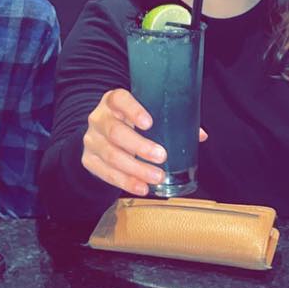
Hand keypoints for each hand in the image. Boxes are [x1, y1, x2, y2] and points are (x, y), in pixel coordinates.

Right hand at [81, 88, 207, 195]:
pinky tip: (142, 187)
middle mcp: (99, 118)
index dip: (133, 110)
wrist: (99, 134)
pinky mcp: (88, 160)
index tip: (149, 123)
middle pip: (115, 132)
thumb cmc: (129, 122)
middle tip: (161, 156)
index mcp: (114, 101)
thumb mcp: (144, 114)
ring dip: (135, 169)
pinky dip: (125, 182)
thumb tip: (200, 135)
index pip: (120, 100)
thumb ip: (170, 120)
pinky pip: (105, 173)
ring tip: (157, 177)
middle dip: (139, 146)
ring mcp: (91, 140)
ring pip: (111, 155)